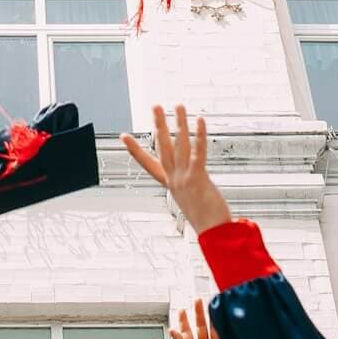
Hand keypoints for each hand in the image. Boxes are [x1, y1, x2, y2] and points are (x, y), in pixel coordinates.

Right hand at [122, 105, 231, 233]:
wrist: (213, 233)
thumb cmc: (207, 219)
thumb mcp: (192, 200)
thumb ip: (189, 187)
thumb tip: (193, 183)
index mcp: (170, 184)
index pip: (148, 163)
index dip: (135, 150)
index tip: (124, 136)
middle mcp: (174, 179)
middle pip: (163, 147)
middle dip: (158, 125)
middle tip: (155, 106)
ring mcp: (184, 178)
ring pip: (180, 145)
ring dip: (179, 123)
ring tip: (178, 106)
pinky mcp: (198, 178)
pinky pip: (198, 152)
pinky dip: (199, 135)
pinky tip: (200, 121)